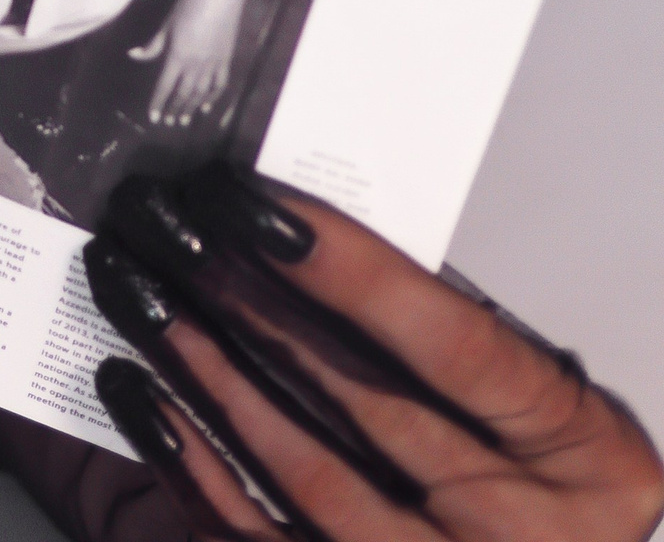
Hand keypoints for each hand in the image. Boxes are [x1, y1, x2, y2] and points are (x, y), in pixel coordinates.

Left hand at [84, 164, 662, 540]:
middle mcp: (517, 533)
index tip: (247, 199)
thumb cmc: (532, 474)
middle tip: (160, 218)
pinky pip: (256, 537)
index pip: (448, 343)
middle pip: (359, 401)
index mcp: (579, 455)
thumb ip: (437, 331)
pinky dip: (187, 460)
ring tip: (129, 283)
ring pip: (298, 472)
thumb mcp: (528, 399)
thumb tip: (286, 234)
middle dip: (244, 296)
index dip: (345, 267)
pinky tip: (135, 388)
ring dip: (197, 368)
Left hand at [146, 0, 247, 126]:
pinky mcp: (226, 60)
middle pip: (182, 93)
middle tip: (168, 123)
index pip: (164, 85)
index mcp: (178, 55)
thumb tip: (134, 55)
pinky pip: (219, 85)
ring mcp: (212, 64)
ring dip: (191, 108)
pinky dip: (213, 98)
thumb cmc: (190, 4)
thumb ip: (154, 44)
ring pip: (200, 93)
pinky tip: (207, 106)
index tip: (153, 117)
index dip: (158, 102)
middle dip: (174, 109)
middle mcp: (195, 65)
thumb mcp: (168, 22)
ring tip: (184, 120)